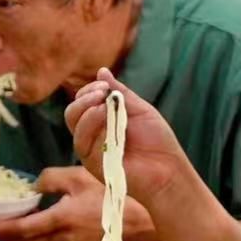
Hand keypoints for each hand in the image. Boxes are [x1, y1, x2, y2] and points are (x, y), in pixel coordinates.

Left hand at [0, 166, 106, 240]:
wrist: (134, 221)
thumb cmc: (108, 195)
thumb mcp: (77, 177)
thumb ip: (49, 179)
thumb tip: (31, 187)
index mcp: (60, 220)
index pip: (22, 229)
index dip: (2, 228)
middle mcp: (60, 240)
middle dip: (4, 234)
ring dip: (18, 237)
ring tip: (9, 221)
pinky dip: (34, 239)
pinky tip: (34, 225)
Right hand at [63, 68, 189, 204]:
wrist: (169, 169)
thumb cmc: (157, 141)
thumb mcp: (139, 109)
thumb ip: (120, 93)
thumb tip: (101, 71)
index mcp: (100, 122)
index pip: (81, 102)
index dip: (88, 91)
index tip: (104, 85)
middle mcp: (91, 136)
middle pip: (72, 114)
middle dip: (84, 100)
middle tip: (102, 94)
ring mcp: (91, 152)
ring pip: (76, 129)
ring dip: (88, 114)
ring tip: (105, 108)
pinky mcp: (95, 166)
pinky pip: (87, 146)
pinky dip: (97, 132)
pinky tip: (110, 128)